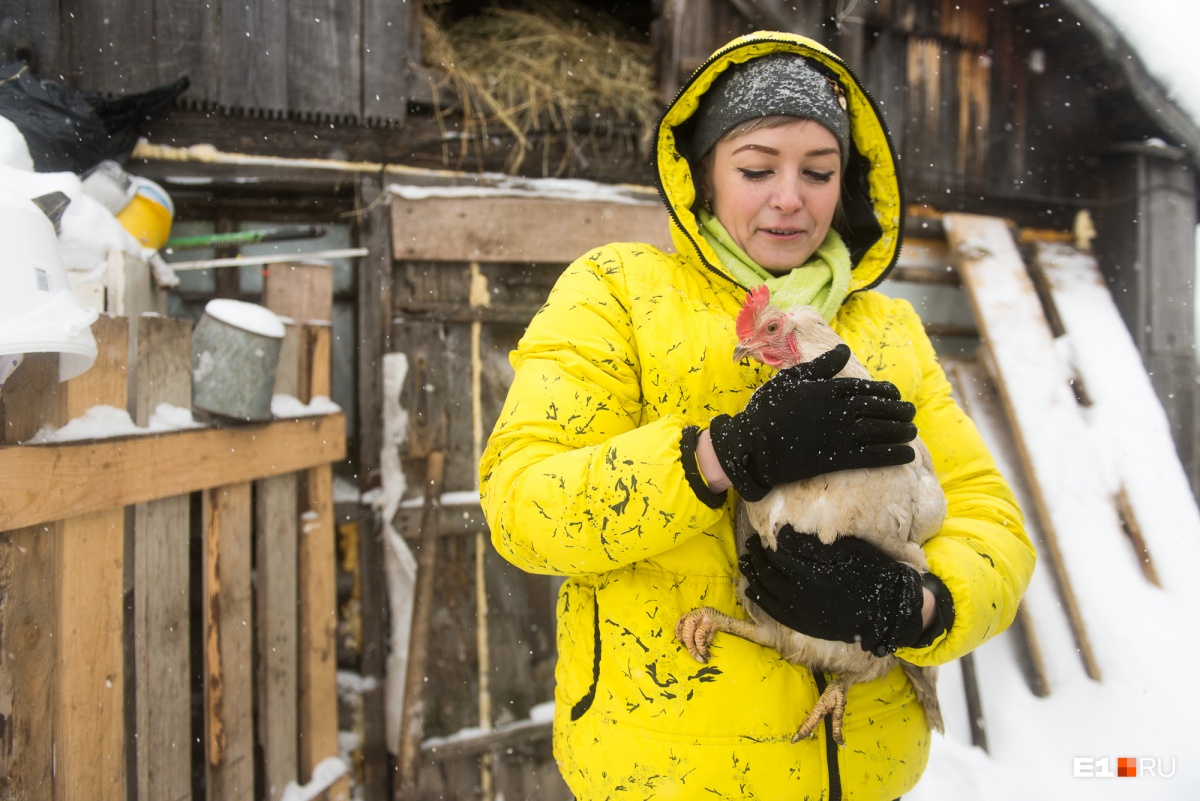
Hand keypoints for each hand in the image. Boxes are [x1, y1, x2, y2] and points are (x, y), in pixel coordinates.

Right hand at [708, 344, 916, 501]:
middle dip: (899, 410)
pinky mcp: (839, 458)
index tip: (895, 395)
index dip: (886, 392)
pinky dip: (894, 455)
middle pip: (881, 408)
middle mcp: (841, 410)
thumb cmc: (768, 409)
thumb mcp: (792, 378)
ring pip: (883, 430)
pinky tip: (908, 455)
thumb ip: (821, 365)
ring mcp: (842, 435)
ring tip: (911, 430)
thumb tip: (844, 350)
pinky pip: (875, 456)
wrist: (753, 446)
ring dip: (902, 431)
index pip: (868, 388)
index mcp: (830, 388)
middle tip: (910, 412)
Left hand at [738, 527, 924, 655]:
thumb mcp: (845, 550)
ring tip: (745, 561)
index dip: (765, 543)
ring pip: (764, 590)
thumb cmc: (868, 572)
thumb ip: (810, 544)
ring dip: (751, 574)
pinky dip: (757, 597)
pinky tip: (750, 588)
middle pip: (766, 571)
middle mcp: (801, 593)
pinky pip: (771, 609)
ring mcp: (799, 611)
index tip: (761, 534)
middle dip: (754, 556)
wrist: (885, 608)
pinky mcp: (802, 623)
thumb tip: (781, 534)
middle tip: (750, 545)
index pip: (777, 554)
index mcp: (811, 572)